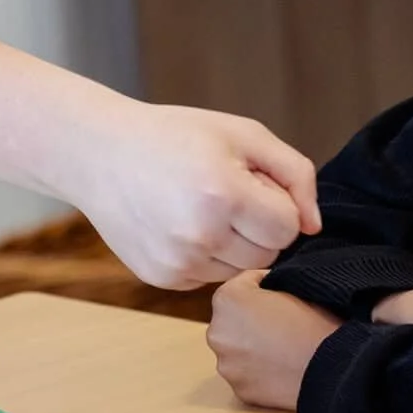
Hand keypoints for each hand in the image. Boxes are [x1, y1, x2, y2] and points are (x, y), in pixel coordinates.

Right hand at [69, 102, 321, 289]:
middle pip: (268, 254)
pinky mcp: (161, 278)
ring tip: (201, 207)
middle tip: (224, 192)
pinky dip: (205, 254)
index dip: (275, 202)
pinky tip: (179, 223)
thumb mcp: (242, 134)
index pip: (288, 228)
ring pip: (240, 270)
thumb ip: (295, 174)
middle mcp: (200, 235)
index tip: (248, 181)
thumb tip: (313, 226)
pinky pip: (209, 277)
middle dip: (257, 226)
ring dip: (233, 244)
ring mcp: (178, 262)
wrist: (99, 153)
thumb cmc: (176, 137)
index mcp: (223, 194)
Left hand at [207, 270, 338, 410]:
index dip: (264, 286)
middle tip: (278, 322)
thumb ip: (269, 286)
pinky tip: (279, 368)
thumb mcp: (292, 288)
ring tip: (279, 348)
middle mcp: (217, 332)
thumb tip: (266, 290)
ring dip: (250, 347)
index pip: (243, 284)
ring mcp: (226, 365)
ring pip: (236, 350)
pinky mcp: (239, 390)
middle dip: (250, 318)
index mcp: (228, 299)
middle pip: (232, 320)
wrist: (334, 369)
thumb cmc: (316, 324)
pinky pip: (246, 375)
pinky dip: (257, 371)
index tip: (278, 291)